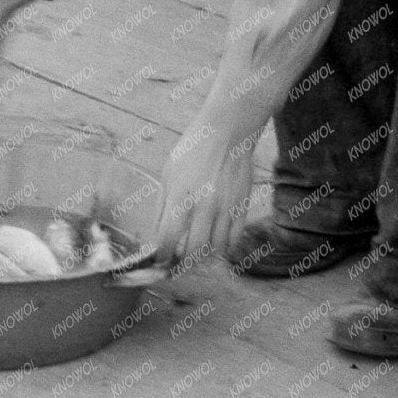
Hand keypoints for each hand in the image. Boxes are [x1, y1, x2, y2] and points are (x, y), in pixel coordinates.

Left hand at [148, 115, 257, 267]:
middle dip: (182, 264)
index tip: (159, 259)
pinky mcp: (242, 208)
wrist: (226, 133)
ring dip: (203, 258)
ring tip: (195, 255)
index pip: (167, 239)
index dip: (161, 256)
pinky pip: (233, 240)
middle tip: (177, 263)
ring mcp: (225, 208)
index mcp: (180, 196)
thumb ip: (161, 208)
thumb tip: (155, 237)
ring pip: (215, 251)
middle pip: (193, 252)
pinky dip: (223, 248)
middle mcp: (204, 206)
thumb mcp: (168, 175)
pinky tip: (214, 243)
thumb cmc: (192, 151)